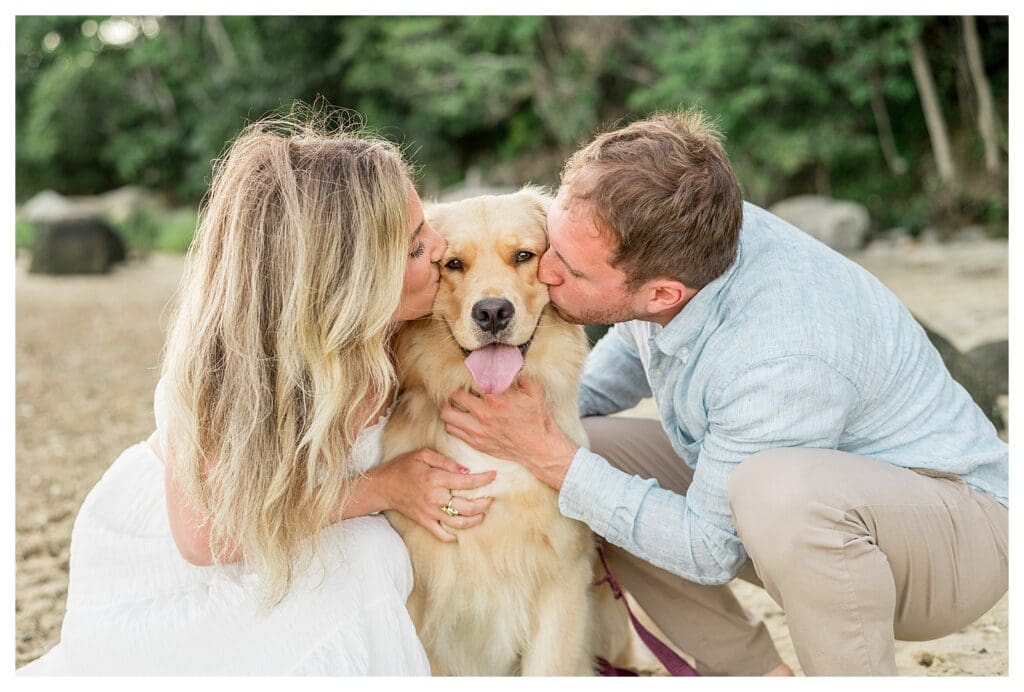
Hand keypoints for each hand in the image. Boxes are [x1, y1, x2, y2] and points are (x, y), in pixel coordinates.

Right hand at [374, 448, 495, 542]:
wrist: (382, 486)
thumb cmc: (403, 467)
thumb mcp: (422, 455)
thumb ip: (444, 461)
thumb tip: (465, 470)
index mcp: (435, 479)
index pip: (466, 482)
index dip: (483, 479)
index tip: (493, 476)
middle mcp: (434, 498)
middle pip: (466, 507)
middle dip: (483, 504)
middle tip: (490, 499)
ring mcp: (429, 512)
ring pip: (458, 523)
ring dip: (474, 520)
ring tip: (481, 514)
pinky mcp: (424, 522)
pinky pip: (441, 534)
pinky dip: (452, 536)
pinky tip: (461, 532)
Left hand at [439, 377, 578, 490]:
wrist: (539, 448)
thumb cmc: (537, 418)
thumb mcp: (535, 390)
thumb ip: (520, 374)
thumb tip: (508, 360)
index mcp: (497, 398)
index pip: (469, 380)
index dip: (466, 374)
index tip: (467, 372)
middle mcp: (484, 414)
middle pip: (453, 395)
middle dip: (455, 388)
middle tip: (458, 385)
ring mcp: (478, 430)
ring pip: (446, 414)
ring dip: (448, 405)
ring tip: (454, 401)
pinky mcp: (475, 442)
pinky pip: (452, 429)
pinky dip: (452, 421)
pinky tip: (461, 416)